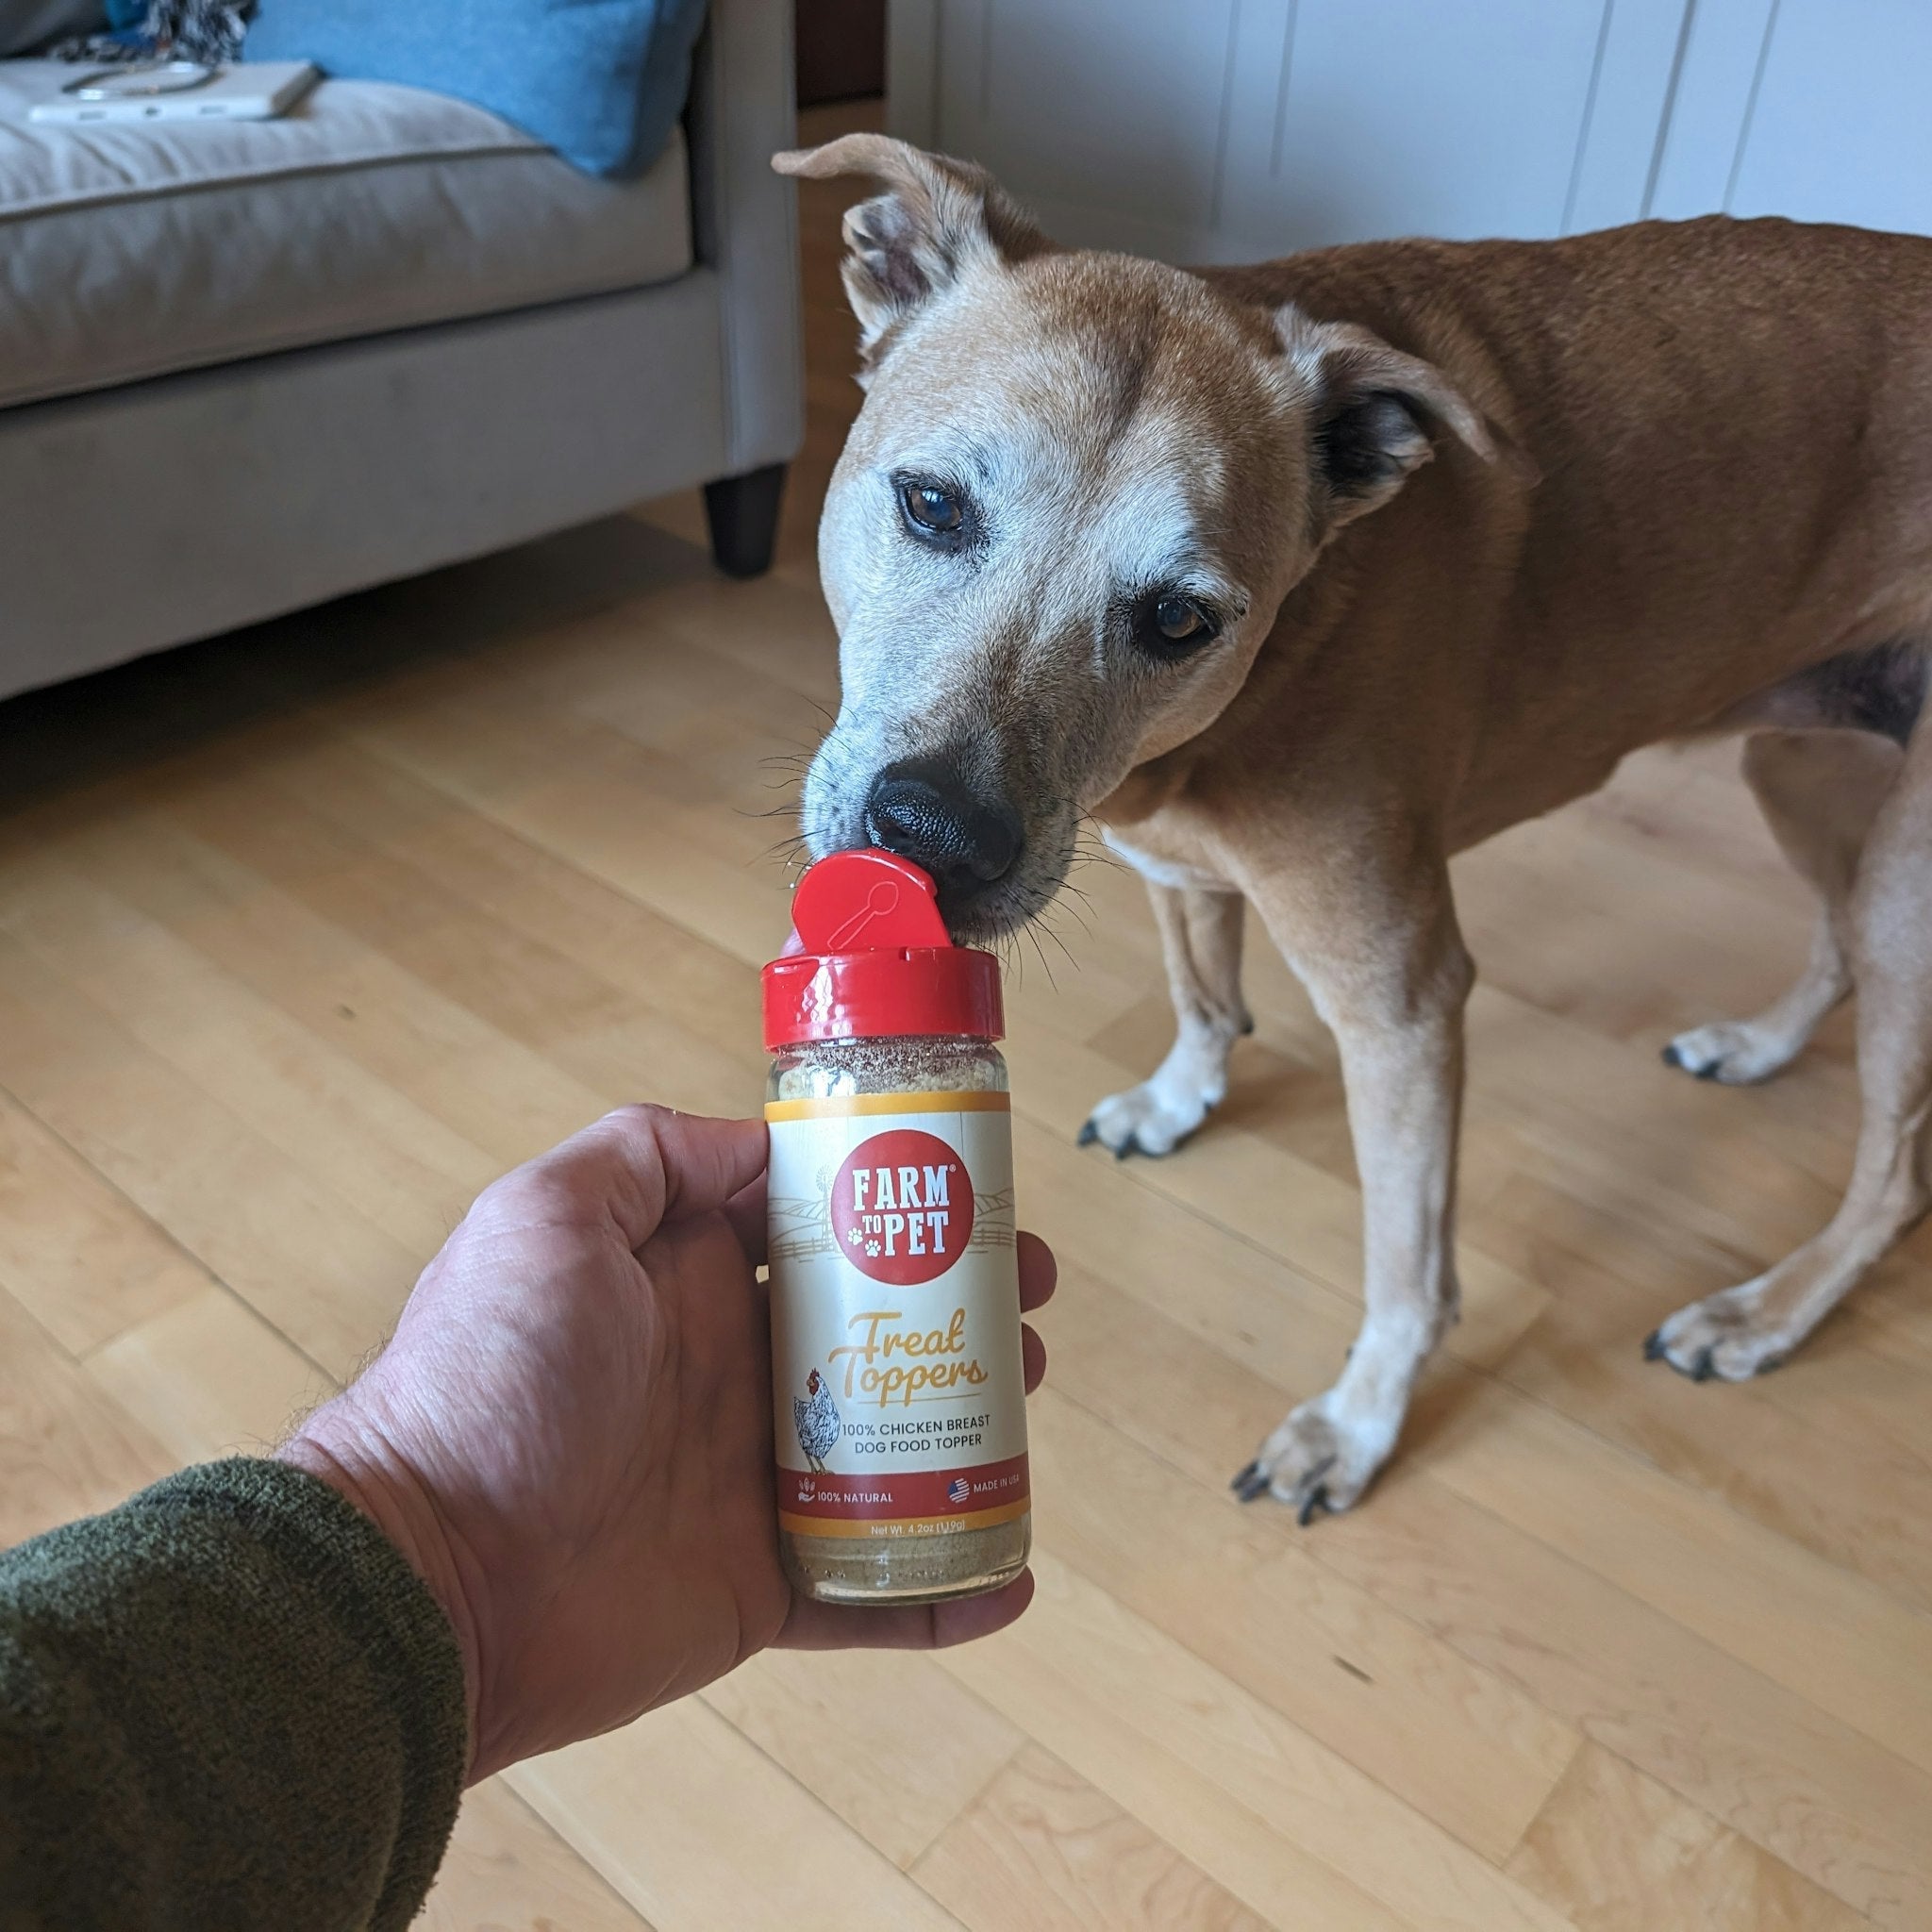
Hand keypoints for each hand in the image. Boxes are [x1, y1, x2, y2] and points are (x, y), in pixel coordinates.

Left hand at [280, 1105, 1053, 1781]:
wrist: (431, 1574)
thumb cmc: (484, 1380)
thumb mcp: (546, 1216)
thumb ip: (649, 1153)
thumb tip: (759, 1140)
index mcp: (691, 1281)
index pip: (815, 1225)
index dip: (900, 1202)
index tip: (974, 1190)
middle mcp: (732, 1370)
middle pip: (877, 1327)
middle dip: (962, 1306)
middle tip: (1031, 1297)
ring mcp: (753, 1481)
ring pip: (897, 1446)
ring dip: (975, 1425)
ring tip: (1029, 1396)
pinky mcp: (762, 1584)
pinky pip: (875, 1590)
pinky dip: (946, 1591)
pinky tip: (1014, 1576)